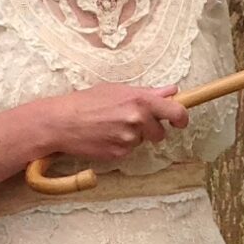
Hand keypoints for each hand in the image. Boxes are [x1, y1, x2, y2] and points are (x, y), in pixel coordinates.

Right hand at [44, 82, 190, 164]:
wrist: (62, 122)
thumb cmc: (86, 102)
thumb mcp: (117, 89)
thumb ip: (147, 92)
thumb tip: (171, 91)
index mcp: (140, 100)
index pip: (175, 112)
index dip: (181, 118)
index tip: (180, 121)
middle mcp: (138, 120)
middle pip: (160, 132)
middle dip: (150, 129)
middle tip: (129, 121)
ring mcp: (129, 139)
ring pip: (142, 141)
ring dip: (133, 136)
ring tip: (111, 126)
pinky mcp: (120, 154)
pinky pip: (128, 151)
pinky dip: (120, 145)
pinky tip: (104, 136)